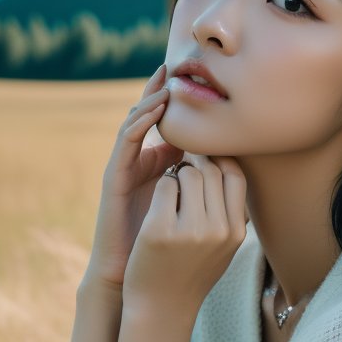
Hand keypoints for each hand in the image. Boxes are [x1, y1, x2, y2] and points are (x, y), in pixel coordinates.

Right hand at [81, 63, 186, 291]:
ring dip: (149, 100)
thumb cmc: (165, 246)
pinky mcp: (113, 178)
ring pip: (134, 123)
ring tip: (165, 82)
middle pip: (147, 116)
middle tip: (172, 63)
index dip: (177, 100)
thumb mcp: (191, 205)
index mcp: (157, 165)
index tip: (195, 78)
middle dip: (158, 89)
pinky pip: (125, 143)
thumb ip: (203, 181)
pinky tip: (152, 110)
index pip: (168, 123)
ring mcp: (124, 168)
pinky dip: (138, 123)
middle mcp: (138, 161)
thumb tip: (228, 163)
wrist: (138, 277)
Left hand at [121, 151, 247, 318]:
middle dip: (196, 162)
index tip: (207, 159)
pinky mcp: (160, 229)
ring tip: (171, 188)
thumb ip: (230, 215)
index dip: (221, 160)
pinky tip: (158, 203)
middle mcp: (217, 230)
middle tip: (183, 166)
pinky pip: (164, 185)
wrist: (161, 307)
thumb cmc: (190, 273)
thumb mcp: (222, 249)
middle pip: (211, 170)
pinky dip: (161, 187)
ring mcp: (189, 230)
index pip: (236, 176)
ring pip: (188, 173)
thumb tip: (230, 170)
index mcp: (235, 233)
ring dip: (177, 173)